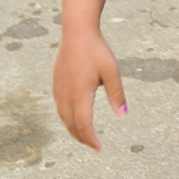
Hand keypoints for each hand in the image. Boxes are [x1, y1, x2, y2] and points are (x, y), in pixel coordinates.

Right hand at [53, 30, 126, 150]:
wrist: (77, 32)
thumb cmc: (96, 51)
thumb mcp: (112, 72)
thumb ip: (117, 95)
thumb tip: (123, 115)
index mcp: (80, 95)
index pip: (84, 125)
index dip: (91, 139)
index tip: (99, 147)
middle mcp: (66, 95)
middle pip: (71, 125)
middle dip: (82, 137)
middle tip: (93, 144)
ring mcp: (58, 89)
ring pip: (63, 117)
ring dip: (73, 129)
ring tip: (85, 134)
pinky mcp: (56, 83)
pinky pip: (59, 107)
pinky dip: (67, 117)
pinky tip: (74, 116)